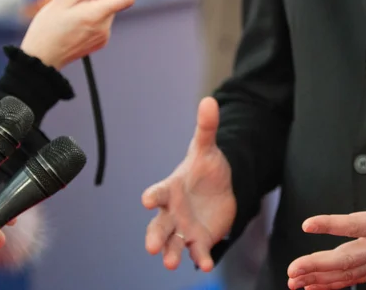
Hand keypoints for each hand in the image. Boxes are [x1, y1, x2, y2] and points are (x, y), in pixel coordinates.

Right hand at [20, 0, 143, 69]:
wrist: (42, 58)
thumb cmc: (47, 29)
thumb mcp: (62, 1)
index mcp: (96, 15)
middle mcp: (104, 27)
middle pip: (114, 1)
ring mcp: (104, 36)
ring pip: (107, 11)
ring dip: (96, 3)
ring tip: (74, 6)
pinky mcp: (100, 41)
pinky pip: (102, 21)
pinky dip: (94, 13)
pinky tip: (77, 17)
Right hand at [142, 97, 235, 271]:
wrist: (218, 188)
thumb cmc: (205, 168)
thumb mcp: (207, 148)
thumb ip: (206, 127)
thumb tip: (209, 100)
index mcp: (171, 189)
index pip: (158, 193)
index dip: (152, 196)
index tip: (146, 200)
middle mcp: (172, 212)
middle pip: (159, 226)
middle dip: (154, 236)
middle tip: (152, 247)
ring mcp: (184, 228)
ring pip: (173, 244)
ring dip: (170, 254)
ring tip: (170, 264)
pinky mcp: (199, 240)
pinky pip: (197, 251)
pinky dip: (200, 258)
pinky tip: (205, 265)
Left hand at [287, 109, 365, 289]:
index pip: (358, 224)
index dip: (332, 225)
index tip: (308, 223)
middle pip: (350, 259)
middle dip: (318, 265)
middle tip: (293, 268)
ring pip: (351, 273)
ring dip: (322, 278)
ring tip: (295, 280)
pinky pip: (359, 278)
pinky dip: (336, 284)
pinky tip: (316, 285)